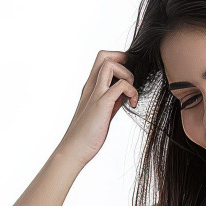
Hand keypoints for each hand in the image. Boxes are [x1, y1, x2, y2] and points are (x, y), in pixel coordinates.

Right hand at [56, 50, 138, 165]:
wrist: (74, 150)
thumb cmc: (87, 133)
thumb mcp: (102, 111)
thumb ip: (113, 99)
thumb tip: (127, 93)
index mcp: (91, 87)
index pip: (102, 60)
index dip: (118, 61)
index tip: (127, 78)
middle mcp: (91, 86)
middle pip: (104, 55)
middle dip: (122, 59)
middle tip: (130, 79)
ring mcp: (95, 94)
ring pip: (110, 64)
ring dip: (127, 75)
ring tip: (130, 93)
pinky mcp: (101, 104)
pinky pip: (120, 86)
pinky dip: (131, 91)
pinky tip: (131, 104)